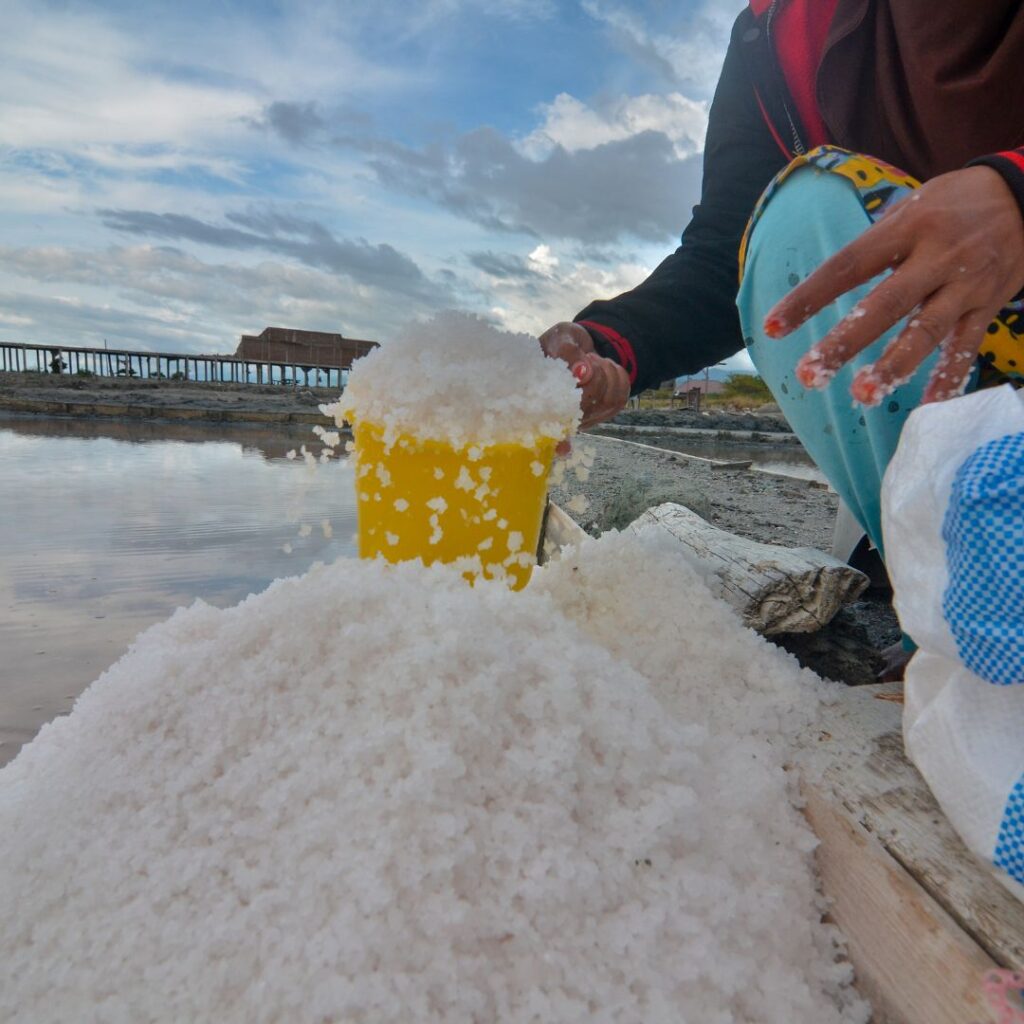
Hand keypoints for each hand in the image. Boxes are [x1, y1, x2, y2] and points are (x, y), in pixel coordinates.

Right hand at [539, 322, 630, 431]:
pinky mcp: (605, 412)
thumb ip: (566, 352)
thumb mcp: (559, 338)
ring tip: (593, 361)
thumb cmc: (560, 343)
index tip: (563, 449)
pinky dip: (619, 376)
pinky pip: (622, 397)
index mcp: (544, 401)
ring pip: (609, 400)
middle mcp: (564, 417)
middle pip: (588, 404)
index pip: (552, 429)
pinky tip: (605, 367)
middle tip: (586, 360)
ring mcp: (586, 417)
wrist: (577, 344)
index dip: (559, 442)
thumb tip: (581, 372)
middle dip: (595, 374)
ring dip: (608, 372)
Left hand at [764, 166, 1023, 404]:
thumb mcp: (912, 207)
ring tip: (863, 395)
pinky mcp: (989, 305)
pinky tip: (927, 406)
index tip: (772, 327)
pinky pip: (967, 347)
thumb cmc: (954, 204)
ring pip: (927, 331)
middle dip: (844, 343)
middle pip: (884, 305)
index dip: (809, 297)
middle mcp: (936, 257)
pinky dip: (949, 377)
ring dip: (894, 366)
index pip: (847, 266)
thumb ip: (875, 246)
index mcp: (906, 229)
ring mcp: (965, 285)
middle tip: (808, 375)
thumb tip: (828, 282)